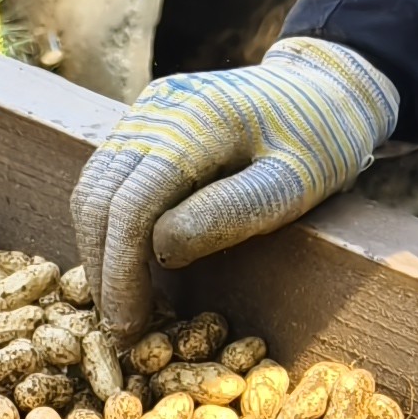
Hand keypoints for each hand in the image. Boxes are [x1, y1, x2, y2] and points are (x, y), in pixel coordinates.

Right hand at [71, 36, 400, 341]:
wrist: (326, 87)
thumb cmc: (321, 143)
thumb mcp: (293, 185)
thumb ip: (230, 213)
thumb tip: (160, 251)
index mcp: (195, 122)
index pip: (130, 206)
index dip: (121, 275)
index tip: (130, 328)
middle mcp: (156, 110)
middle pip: (97, 198)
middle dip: (102, 272)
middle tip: (121, 331)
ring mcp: (145, 112)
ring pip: (91, 189)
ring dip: (97, 252)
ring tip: (120, 303)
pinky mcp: (143, 122)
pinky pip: (105, 178)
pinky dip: (106, 227)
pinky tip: (125, 265)